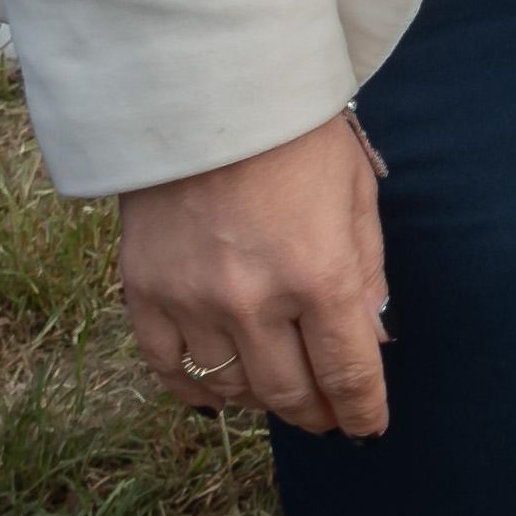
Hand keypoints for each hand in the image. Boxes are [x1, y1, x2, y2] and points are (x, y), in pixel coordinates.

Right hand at [118, 109, 389, 435]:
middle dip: (316, 412)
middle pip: (289, 392)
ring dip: (263, 399)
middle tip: (327, 414)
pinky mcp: (144, 292)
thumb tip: (370, 340)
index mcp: (320, 273)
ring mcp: (193, 300)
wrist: (207, 88)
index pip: (348, 373)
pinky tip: (221, 394)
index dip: (362, 411)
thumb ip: (365, 272)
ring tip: (281, 390)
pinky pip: (171, 371)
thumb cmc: (295, 133)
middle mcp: (254, 299)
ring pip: (232, 389)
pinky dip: (199, 392)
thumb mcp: (355, 194)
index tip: (368, 427)